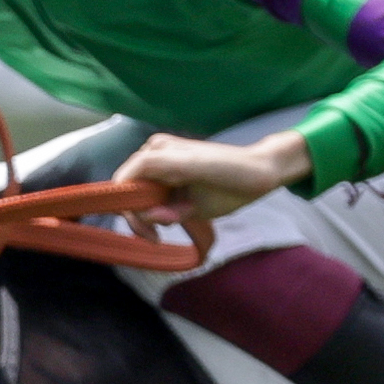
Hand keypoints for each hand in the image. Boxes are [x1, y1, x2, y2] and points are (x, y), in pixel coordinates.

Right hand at [119, 128, 304, 219]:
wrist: (260, 171)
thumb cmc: (235, 178)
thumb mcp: (201, 188)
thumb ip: (168, 199)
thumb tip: (147, 216)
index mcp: (158, 153)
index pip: (123, 184)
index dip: (131, 211)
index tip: (154, 231)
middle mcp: (153, 152)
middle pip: (128, 192)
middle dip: (148, 214)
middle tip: (174, 224)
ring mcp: (160, 159)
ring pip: (139, 197)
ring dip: (159, 212)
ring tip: (186, 212)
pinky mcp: (167, 170)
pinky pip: (151, 196)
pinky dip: (164, 209)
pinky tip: (186, 209)